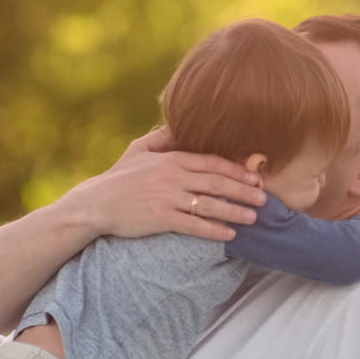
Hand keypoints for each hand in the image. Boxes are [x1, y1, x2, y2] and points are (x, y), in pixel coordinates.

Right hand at [66, 127, 266, 241]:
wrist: (95, 204)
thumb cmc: (118, 178)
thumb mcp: (138, 150)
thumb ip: (160, 138)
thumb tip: (177, 124)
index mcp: (171, 158)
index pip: (211, 162)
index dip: (236, 169)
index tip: (255, 176)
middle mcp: (173, 177)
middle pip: (217, 182)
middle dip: (244, 190)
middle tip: (264, 197)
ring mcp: (167, 198)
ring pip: (210, 204)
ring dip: (235, 210)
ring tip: (254, 217)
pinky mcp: (161, 219)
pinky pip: (194, 225)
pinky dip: (214, 229)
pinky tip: (230, 233)